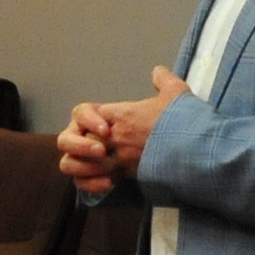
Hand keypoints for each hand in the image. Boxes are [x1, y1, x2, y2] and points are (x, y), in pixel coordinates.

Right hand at [54, 70, 188, 193]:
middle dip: (80, 145)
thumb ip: (165, 82)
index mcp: (107, 119)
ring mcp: (97, 161)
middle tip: (103, 151)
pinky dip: (90, 184)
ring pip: (68, 163)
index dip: (88, 120)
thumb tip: (157, 70)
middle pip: (66, 140)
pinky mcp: (103, 180)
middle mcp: (97, 139)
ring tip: (107, 169)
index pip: (80, 113)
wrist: (188, 155)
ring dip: (83, 166)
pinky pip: (81, 183)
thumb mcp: (174, 99)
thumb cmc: (177, 126)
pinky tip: (110, 183)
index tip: (107, 130)